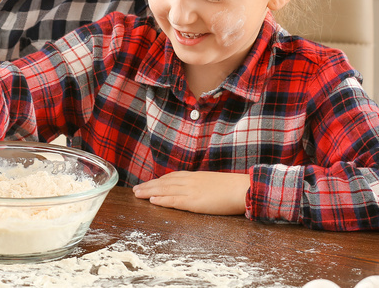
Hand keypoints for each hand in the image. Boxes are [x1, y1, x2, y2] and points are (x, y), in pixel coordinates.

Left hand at [132, 171, 248, 215]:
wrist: (243, 189)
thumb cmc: (233, 188)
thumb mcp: (215, 182)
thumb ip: (204, 185)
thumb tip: (200, 190)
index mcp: (196, 177)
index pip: (173, 177)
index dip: (159, 180)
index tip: (149, 183)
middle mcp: (190, 181)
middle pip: (165, 182)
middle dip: (149, 185)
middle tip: (136, 189)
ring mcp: (191, 191)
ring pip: (165, 189)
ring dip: (150, 191)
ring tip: (138, 194)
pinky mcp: (194, 202)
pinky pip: (174, 201)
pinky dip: (162, 200)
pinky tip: (152, 200)